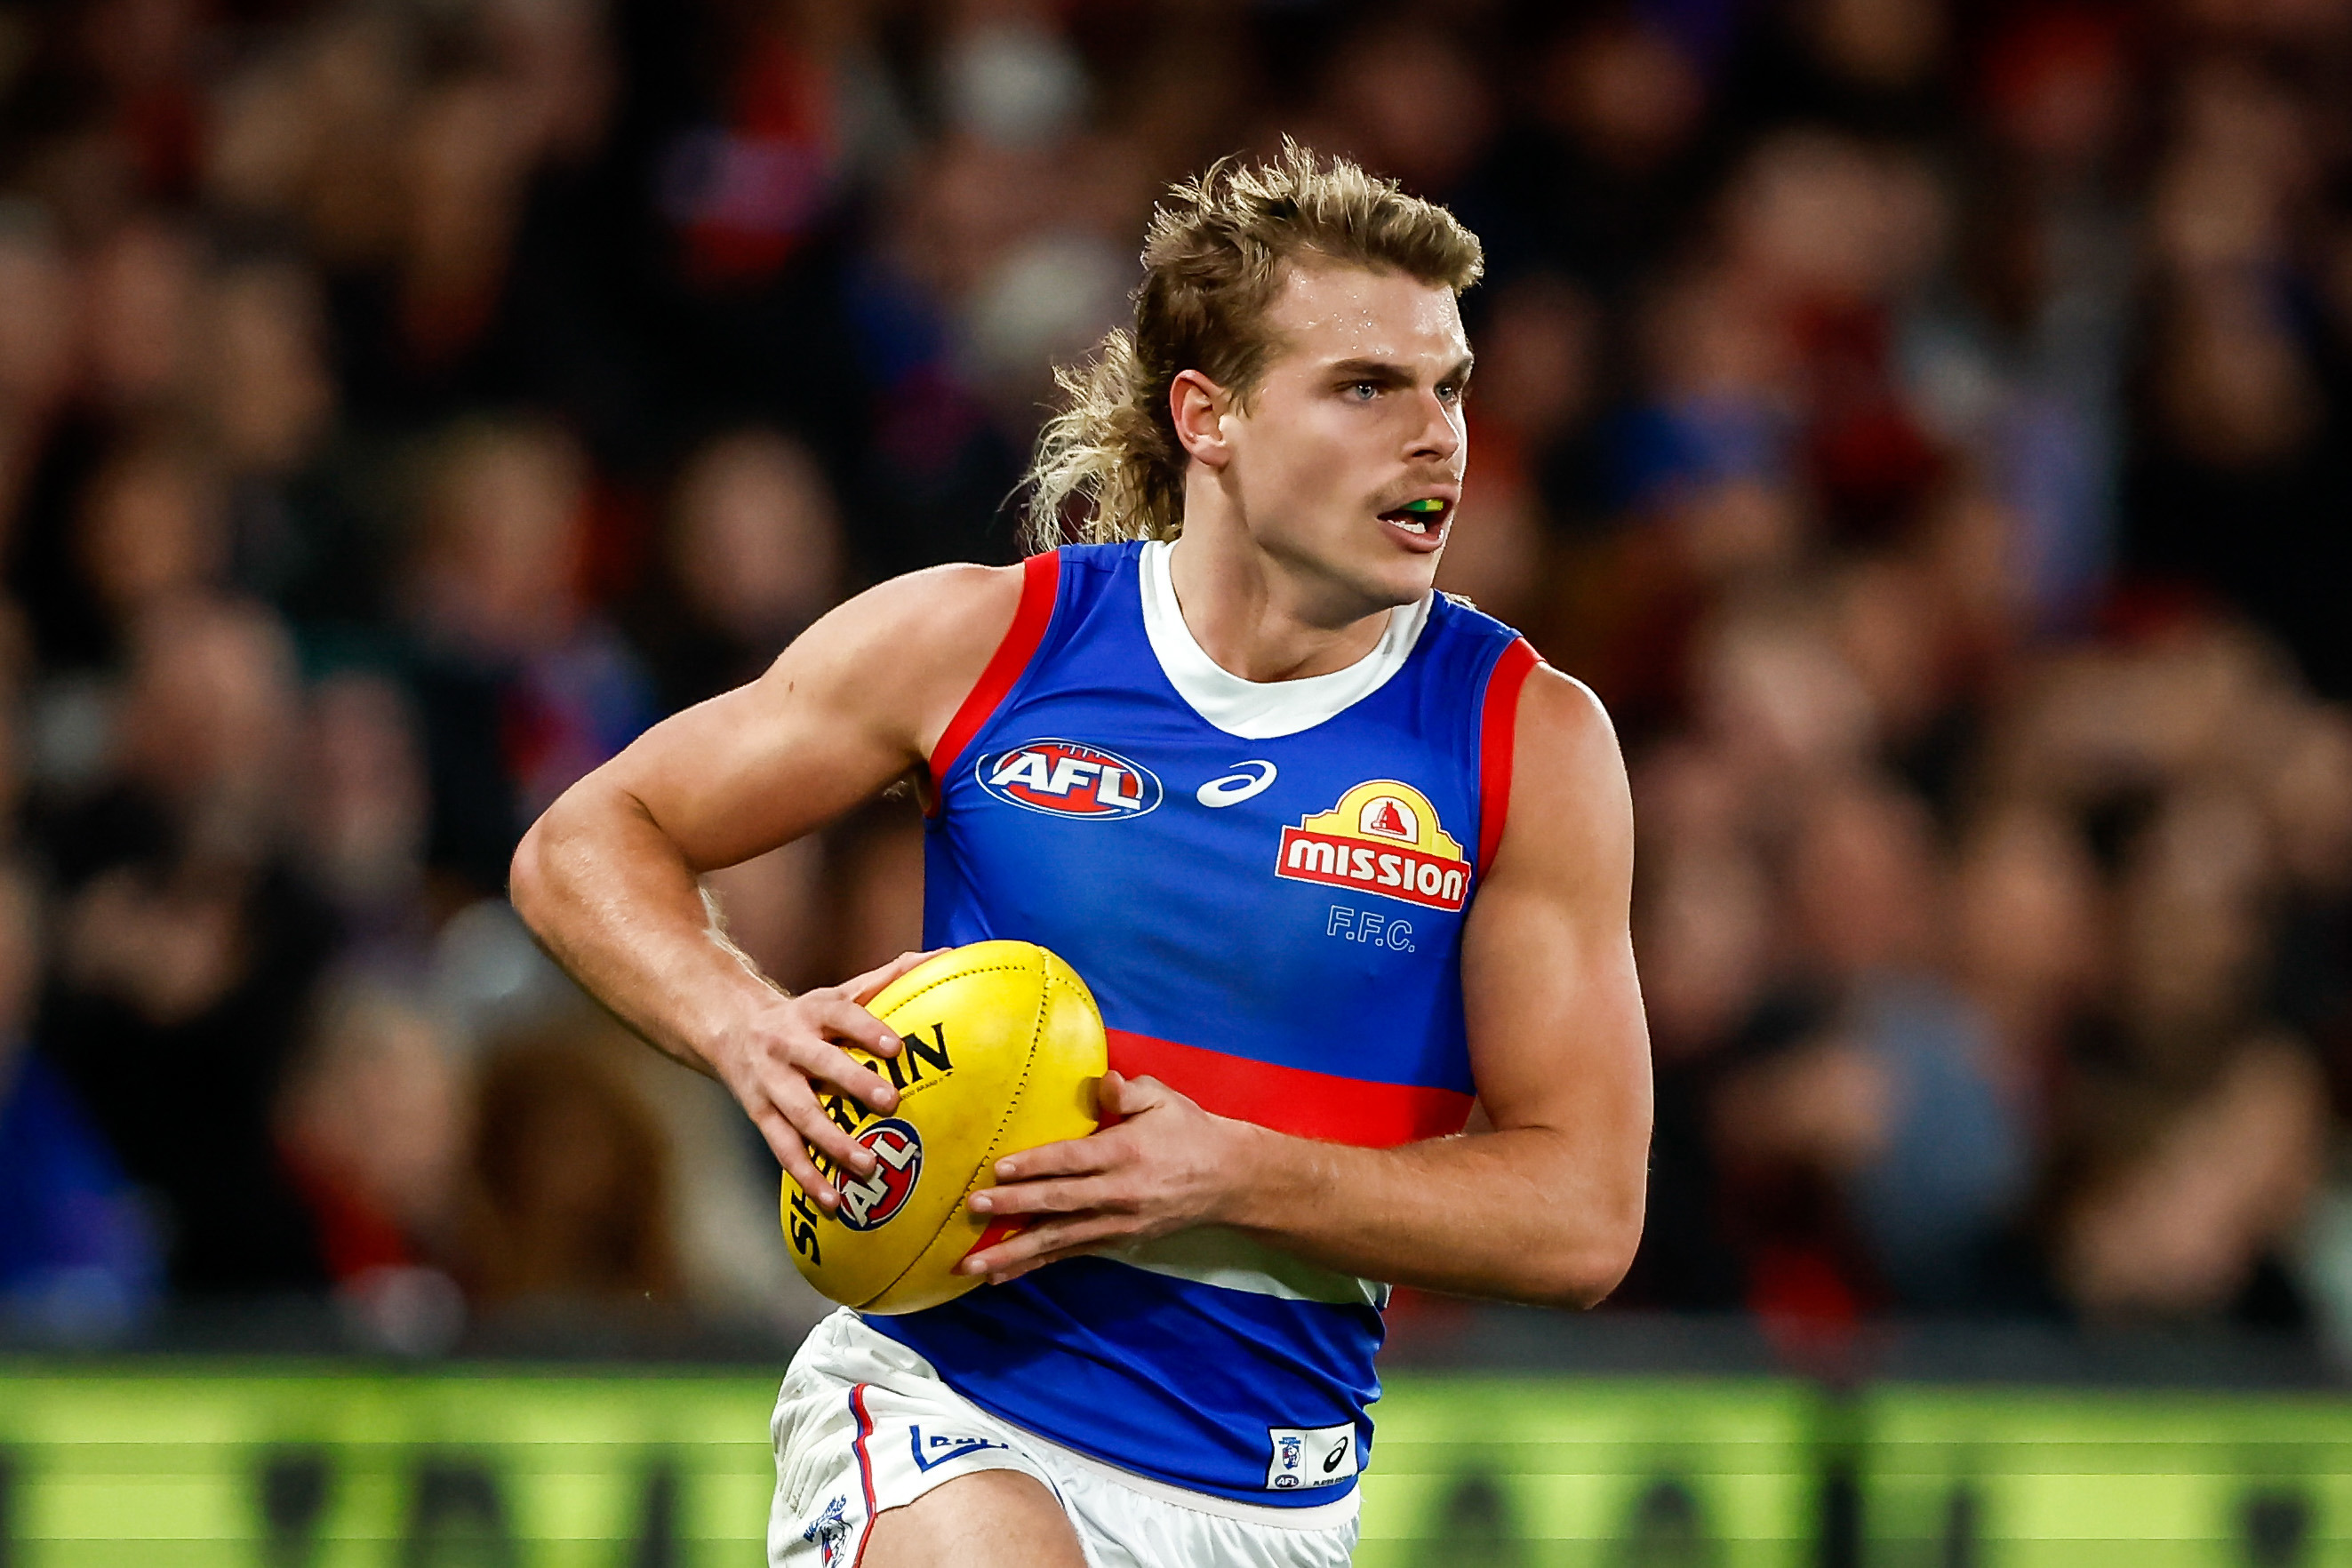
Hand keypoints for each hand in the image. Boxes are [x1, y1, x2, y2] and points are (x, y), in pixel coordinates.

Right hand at [712, 948, 943, 1212]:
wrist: (730, 1027)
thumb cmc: (806, 1015)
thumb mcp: (839, 992)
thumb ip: (890, 977)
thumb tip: (945, 955)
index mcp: (814, 1011)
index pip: (843, 1016)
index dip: (867, 1030)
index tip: (895, 1047)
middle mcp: (788, 1045)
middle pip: (820, 1065)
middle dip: (853, 1084)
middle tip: (891, 1104)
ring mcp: (772, 1083)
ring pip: (799, 1115)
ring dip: (831, 1143)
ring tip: (867, 1165)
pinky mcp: (761, 1115)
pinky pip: (783, 1150)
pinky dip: (806, 1177)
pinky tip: (833, 1201)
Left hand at [958, 1071, 1253, 1284]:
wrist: (1228, 1180)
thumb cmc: (1187, 1131)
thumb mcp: (1163, 1099)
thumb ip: (1128, 1092)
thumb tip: (1103, 1083)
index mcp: (1126, 1152)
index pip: (1073, 1160)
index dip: (1036, 1164)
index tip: (999, 1168)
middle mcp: (1119, 1193)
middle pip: (1059, 1201)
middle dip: (1014, 1206)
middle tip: (974, 1209)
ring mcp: (1117, 1224)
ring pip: (1058, 1239)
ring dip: (1014, 1253)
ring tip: (973, 1265)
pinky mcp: (1117, 1242)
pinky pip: (1069, 1254)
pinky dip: (1035, 1265)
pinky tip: (1001, 1276)